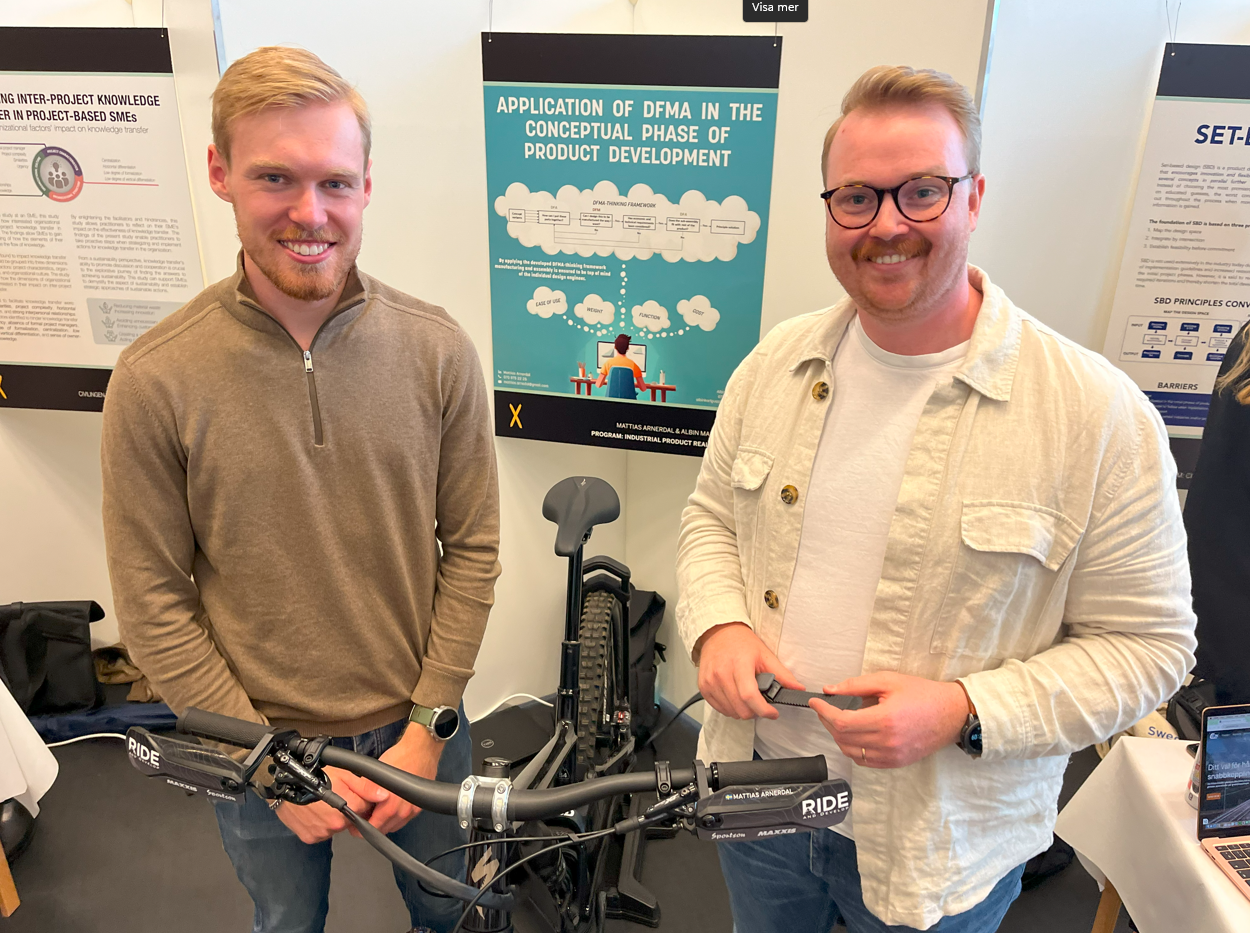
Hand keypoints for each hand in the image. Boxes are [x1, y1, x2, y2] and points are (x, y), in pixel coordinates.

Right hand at [276, 765, 385, 843]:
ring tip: (322, 803)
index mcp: (347, 808)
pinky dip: (320, 824)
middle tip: (334, 795)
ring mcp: (322, 833)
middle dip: (347, 809)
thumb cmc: (313, 775)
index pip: (365, 809)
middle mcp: (336, 825)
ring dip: (333, 818)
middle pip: (351, 820)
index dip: (360, 800)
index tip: (351, 793)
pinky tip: (314, 812)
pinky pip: (322, 833)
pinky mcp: (310, 838)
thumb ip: (366, 787)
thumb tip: (384, 796)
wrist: (284, 784)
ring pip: (336, 827)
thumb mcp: (343, 775)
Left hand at [365, 723, 443, 833]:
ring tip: (377, 813)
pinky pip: (405, 819)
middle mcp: (404, 811)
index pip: (374, 827)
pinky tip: (391, 807)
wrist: (422, 748)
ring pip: (396, 825)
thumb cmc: (400, 757)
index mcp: (391, 805)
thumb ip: (365, 791)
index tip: (355, 828)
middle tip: (364, 818)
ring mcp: (414, 809)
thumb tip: (355, 802)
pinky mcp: (419, 805)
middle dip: (374, 826)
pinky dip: (397, 818)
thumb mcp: (376, 773)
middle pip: (385, 829)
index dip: (362, 829)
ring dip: (386, 822)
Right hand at [695, 622, 804, 720]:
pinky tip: (735, 697)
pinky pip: (718, 708)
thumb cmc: (740, 642)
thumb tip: (797, 688)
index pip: (749, 695)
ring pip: (730, 711)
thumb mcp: (764, 655)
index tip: (773, 713)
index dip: (763, 709)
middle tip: (761, 704)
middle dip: (755, 712)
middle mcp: (721, 673)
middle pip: (740, 708)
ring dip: (742, 711)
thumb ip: (782, 674)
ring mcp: (710, 681)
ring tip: (747, 698)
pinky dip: (730, 708)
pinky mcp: (703, 686)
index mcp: (739, 664)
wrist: (718, 632)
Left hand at [809, 672, 967, 768]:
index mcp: (884, 720)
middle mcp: (887, 742)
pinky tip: (854, 734)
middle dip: (828, 722)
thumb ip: (857, 686)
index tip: (816, 702)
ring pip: (850, 751)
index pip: (841, 722)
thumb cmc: (923, 694)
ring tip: (839, 719)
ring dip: (839, 736)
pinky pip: (864, 761)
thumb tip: (831, 690)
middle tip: (825, 708)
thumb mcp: (889, 681)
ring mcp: (891, 756)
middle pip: (842, 738)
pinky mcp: (896, 763)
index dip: (824, 712)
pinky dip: (853, 749)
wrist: (951, 713)